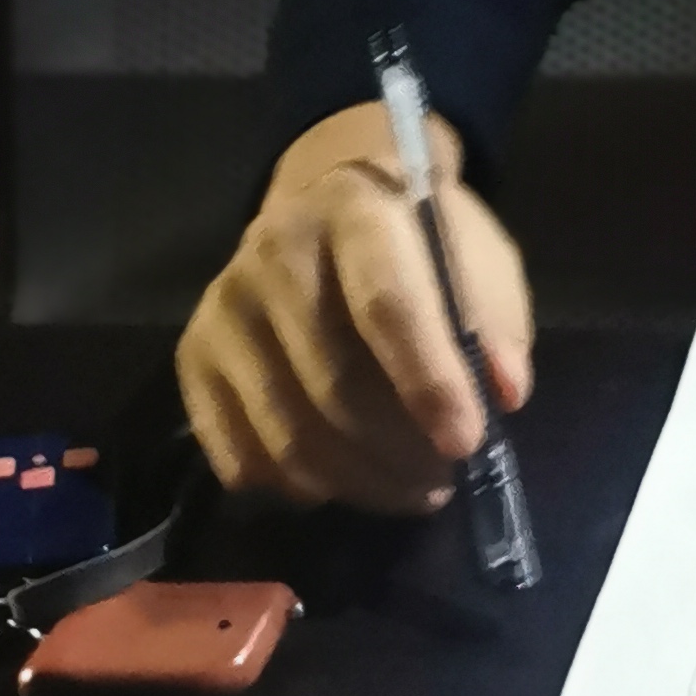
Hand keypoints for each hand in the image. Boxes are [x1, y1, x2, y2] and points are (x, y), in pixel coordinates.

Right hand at [176, 101, 535, 510]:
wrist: (328, 205)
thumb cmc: (420, 243)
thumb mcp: (476, 259)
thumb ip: (495, 322)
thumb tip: (503, 395)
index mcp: (357, 213)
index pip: (386, 305)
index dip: (429, 381)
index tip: (467, 443)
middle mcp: (275, 253)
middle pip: (331, 383)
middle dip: (399, 452)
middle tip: (444, 480)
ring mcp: (225, 307)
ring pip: (286, 433)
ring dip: (358, 482)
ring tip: (409, 489)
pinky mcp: (192, 356)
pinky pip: (239, 456)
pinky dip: (297, 487)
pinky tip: (343, 479)